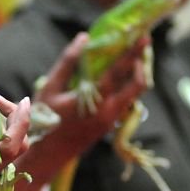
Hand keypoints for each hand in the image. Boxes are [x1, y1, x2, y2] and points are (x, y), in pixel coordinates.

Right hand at [34, 33, 148, 159]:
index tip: (144, 36)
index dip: (133, 53)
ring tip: (132, 56)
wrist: (48, 154)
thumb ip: (68, 62)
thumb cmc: (45, 119)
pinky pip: (125, 100)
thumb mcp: (50, 88)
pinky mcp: (110, 123)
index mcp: (94, 101)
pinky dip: (126, 84)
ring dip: (136, 74)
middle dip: (143, 63)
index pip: (119, 72)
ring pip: (135, 93)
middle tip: (141, 46)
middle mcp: (109, 111)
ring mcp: (112, 119)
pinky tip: (118, 74)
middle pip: (139, 85)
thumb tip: (83, 38)